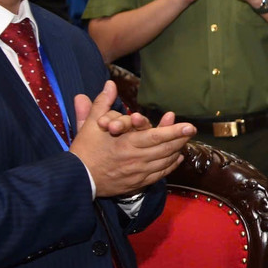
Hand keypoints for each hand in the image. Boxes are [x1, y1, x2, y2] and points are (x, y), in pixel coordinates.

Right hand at [70, 82, 195, 197]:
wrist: (76, 179)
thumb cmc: (84, 150)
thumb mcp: (90, 125)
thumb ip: (102, 104)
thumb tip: (110, 84)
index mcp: (126, 143)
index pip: (157, 136)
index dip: (175, 131)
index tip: (190, 126)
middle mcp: (136, 159)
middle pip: (166, 148)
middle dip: (181, 139)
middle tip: (191, 130)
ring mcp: (138, 172)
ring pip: (165, 161)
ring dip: (176, 150)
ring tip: (184, 141)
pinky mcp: (137, 183)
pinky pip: (160, 174)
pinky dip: (170, 165)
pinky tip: (176, 157)